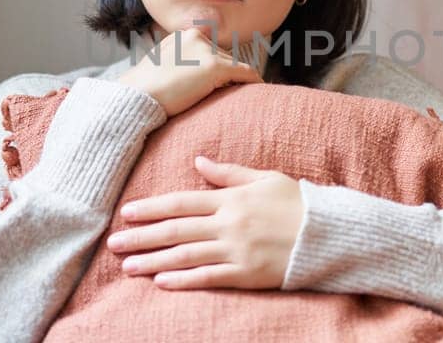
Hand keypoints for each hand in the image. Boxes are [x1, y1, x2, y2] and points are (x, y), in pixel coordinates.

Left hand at [105, 155, 303, 289]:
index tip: (126, 213)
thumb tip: (199, 160)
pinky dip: (184, 280)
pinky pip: (209, 277)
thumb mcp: (264, 178)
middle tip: (113, 244)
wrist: (329, 234)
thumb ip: (229, 173)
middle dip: (141, 237)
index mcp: (230, 199)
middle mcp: (228, 224)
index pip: (181, 202)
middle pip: (175, 230)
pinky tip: (161, 282)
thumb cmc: (297, 203)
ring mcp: (236, 250)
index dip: (151, 208)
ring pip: (186, 256)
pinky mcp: (247, 274)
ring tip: (128, 267)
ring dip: (153, 261)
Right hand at [116, 27, 262, 116]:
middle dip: (226, 75)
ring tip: (244, 95)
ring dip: (236, 81)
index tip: (225, 79)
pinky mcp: (214, 66)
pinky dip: (254, 81)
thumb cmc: (144, 89)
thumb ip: (178, 63)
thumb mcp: (160, 67)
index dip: (217, 65)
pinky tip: (260, 89)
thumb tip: (194, 75)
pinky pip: (245, 73)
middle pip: (223, 57)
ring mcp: (206, 51)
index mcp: (183, 36)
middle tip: (233, 92)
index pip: (209, 49)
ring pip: (233, 66)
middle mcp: (196, 37)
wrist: (137, 97)